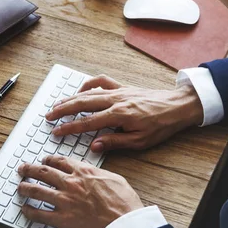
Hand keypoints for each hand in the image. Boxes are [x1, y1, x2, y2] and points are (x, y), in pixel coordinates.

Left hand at [17, 156, 143, 227]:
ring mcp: (65, 201)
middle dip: (30, 169)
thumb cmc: (124, 203)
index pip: (59, 161)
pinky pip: (41, 215)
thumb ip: (98, 173)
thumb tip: (91, 171)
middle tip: (23, 169)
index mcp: (83, 172)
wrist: (125, 224)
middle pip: (43, 172)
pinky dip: (30, 212)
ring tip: (20, 187)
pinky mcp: (63, 219)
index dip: (48, 160)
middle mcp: (71, 183)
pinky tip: (25, 210)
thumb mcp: (114, 178)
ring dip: (26, 188)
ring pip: (37, 190)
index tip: (44, 161)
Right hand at [46, 75, 203, 151]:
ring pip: (88, 93)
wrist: (178, 106)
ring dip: (71, 98)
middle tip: (48, 116)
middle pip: (82, 103)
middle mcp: (116, 100)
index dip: (69, 127)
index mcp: (119, 115)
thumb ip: (115, 142)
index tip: (56, 131)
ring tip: (57, 104)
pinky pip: (101, 81)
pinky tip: (81, 90)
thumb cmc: (161, 126)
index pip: (87, 122)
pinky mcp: (123, 87)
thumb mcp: (140, 141)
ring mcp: (118, 91)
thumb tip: (94, 145)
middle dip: (63, 110)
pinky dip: (88, 84)